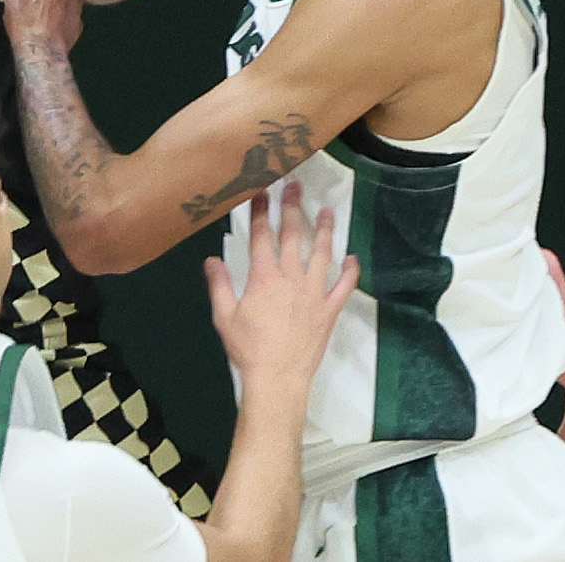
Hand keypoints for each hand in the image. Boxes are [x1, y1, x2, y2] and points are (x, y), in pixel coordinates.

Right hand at [204, 183, 358, 384]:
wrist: (277, 380)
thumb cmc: (248, 349)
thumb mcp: (224, 317)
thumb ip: (218, 285)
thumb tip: (211, 260)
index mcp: (264, 277)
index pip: (261, 236)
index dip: (260, 211)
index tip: (261, 190)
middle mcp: (290, 278)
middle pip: (292, 236)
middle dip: (292, 208)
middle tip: (295, 186)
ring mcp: (313, 293)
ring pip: (321, 254)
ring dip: (324, 230)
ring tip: (327, 210)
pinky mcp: (329, 310)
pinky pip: (343, 287)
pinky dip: (350, 272)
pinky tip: (353, 258)